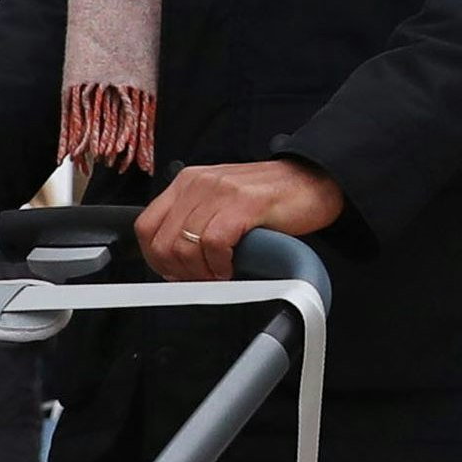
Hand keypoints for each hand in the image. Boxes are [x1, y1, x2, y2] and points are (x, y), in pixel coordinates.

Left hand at [136, 158, 346, 280]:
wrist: (314, 180)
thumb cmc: (271, 197)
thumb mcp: (222, 203)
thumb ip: (197, 221)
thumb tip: (176, 262)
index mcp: (188, 183)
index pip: (146, 227)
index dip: (156, 259)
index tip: (174, 274)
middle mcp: (198, 183)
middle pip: (163, 242)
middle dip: (180, 272)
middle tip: (202, 280)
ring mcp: (221, 191)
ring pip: (186, 246)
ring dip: (202, 273)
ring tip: (220, 275)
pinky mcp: (244, 203)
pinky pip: (214, 243)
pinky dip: (220, 265)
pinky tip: (233, 267)